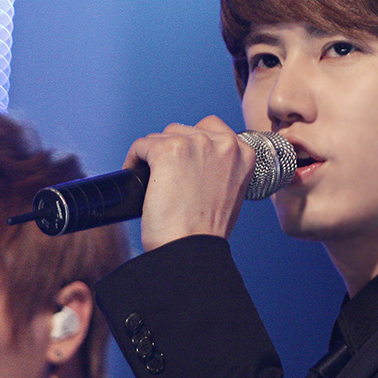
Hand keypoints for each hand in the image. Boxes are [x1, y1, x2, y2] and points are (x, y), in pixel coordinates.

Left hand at [123, 116, 257, 251]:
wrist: (191, 249)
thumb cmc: (206, 232)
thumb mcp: (231, 194)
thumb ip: (222, 170)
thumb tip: (198, 163)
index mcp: (243, 153)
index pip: (211, 128)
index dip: (192, 146)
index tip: (182, 164)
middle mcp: (223, 143)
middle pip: (184, 130)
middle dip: (172, 150)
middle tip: (165, 176)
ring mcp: (195, 144)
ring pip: (161, 137)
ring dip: (153, 155)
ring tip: (151, 180)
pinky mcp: (167, 150)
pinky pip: (141, 145)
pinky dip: (133, 160)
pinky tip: (135, 176)